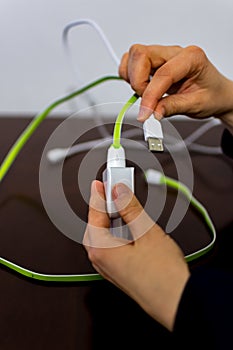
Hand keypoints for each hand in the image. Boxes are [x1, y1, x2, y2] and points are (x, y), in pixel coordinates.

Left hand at [83, 180, 189, 330]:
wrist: (178, 302)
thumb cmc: (162, 277)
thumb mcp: (147, 232)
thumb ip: (130, 209)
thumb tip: (120, 192)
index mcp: (100, 249)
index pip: (94, 214)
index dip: (98, 194)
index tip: (101, 182)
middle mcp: (101, 261)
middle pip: (95, 225)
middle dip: (104, 207)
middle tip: (113, 191)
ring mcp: (110, 268)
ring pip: (104, 236)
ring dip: (113, 219)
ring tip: (124, 205)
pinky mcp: (121, 272)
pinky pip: (113, 246)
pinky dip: (119, 232)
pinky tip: (131, 226)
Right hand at [119, 44, 232, 129]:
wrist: (216, 94)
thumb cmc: (212, 95)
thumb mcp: (196, 105)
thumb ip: (172, 107)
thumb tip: (152, 113)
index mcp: (191, 58)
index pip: (162, 73)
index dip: (150, 95)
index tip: (145, 114)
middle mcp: (175, 53)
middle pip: (141, 55)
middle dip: (137, 81)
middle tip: (145, 102)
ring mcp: (163, 56)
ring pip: (134, 56)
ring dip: (132, 78)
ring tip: (144, 95)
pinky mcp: (154, 63)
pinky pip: (132, 62)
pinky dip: (130, 76)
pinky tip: (141, 89)